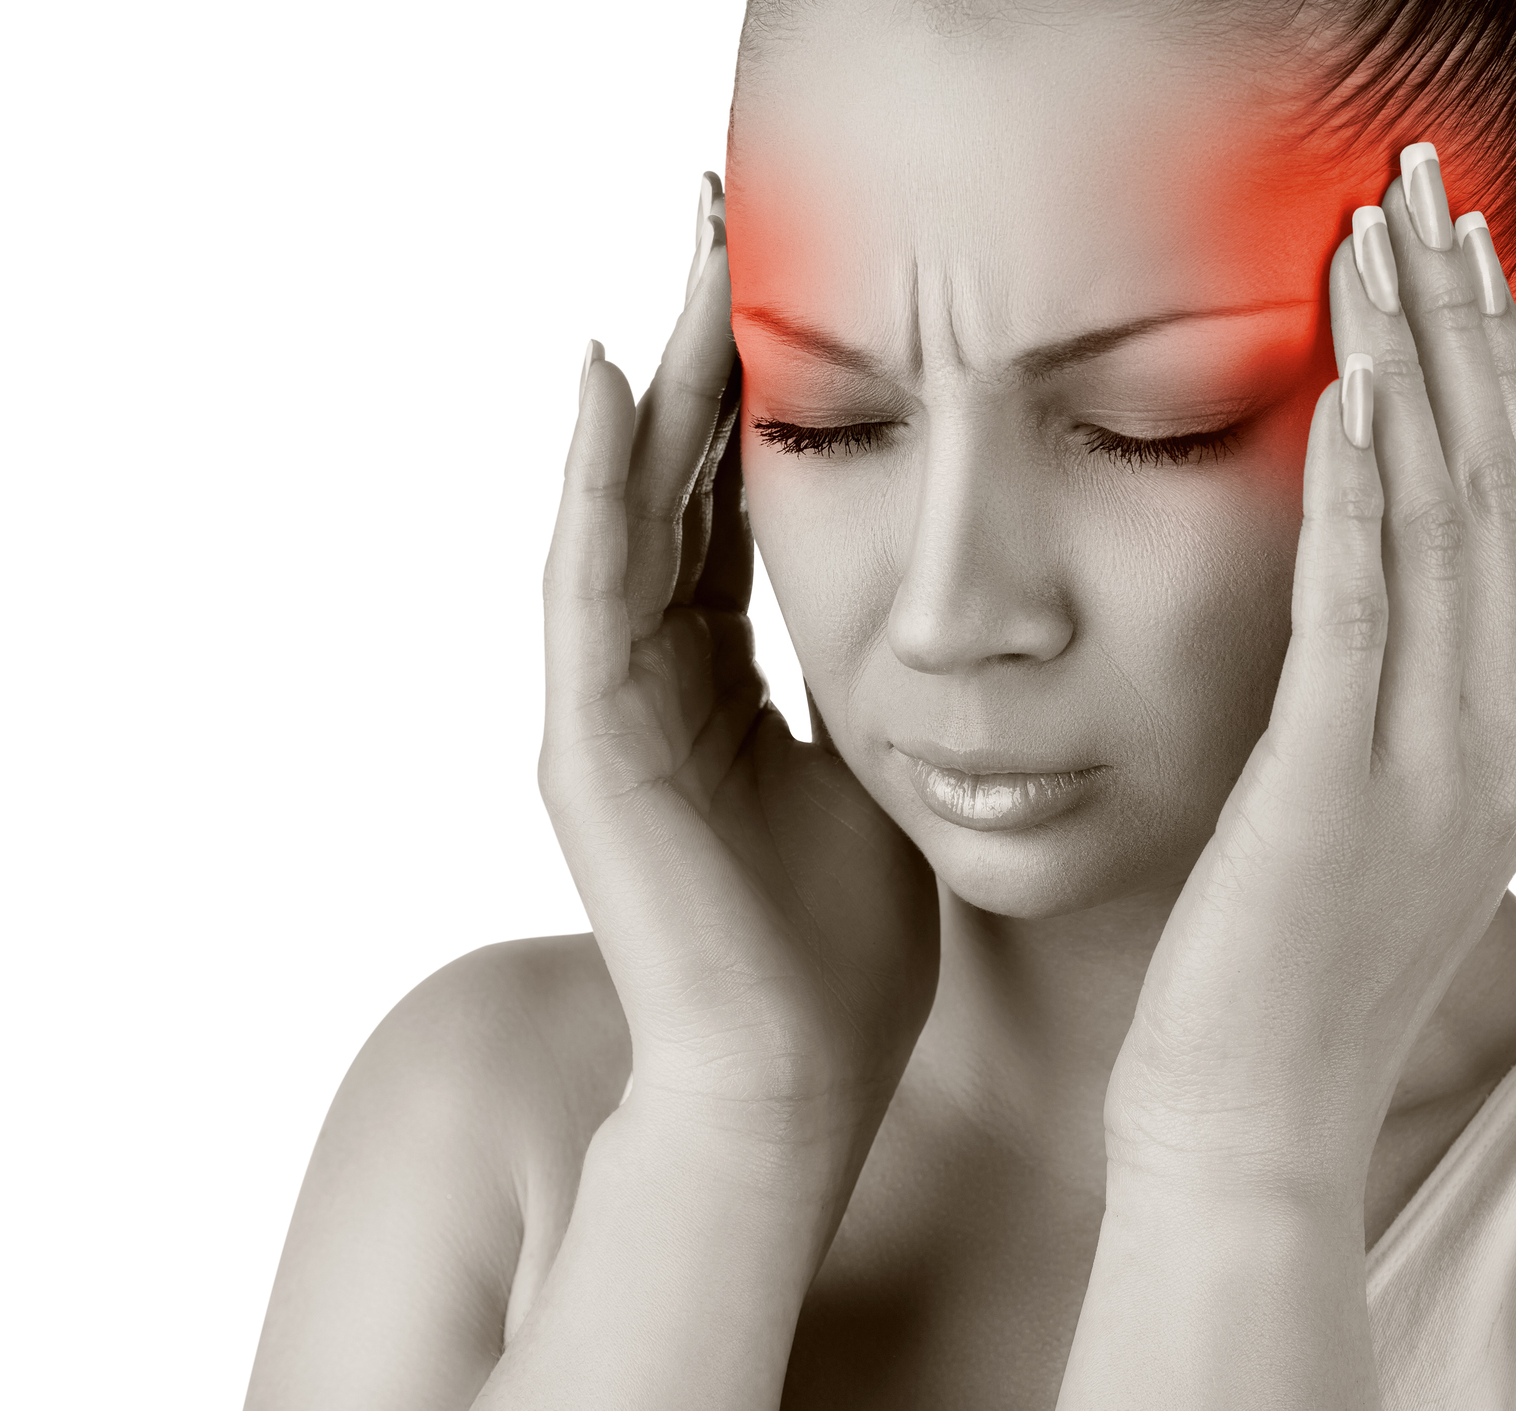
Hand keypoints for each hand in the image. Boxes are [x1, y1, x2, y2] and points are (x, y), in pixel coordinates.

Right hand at [542, 175, 937, 1160]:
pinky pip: (581, 589)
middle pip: (664, 483)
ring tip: (676, 265)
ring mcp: (603, 710)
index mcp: (715, 684)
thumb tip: (934, 605)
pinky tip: (607, 386)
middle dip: (694, 353)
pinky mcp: (582, 747)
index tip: (787, 285)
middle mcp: (647, 679)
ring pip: (615, 511)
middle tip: (718, 223)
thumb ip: (869, 680)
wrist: (793, 1082)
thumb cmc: (841, 948)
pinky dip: (588, 488)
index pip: (722, 509)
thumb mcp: (871, 772)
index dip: (750, 397)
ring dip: (645, 386)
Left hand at [1107, 152, 1515, 1183]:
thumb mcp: (1400, 817)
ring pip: (1438, 526)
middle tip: (1427, 195)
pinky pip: (1361, 611)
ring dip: (1407, 370)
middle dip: (1462, 331)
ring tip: (1375, 245)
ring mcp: (1441, 767)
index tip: (1457, 258)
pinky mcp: (1342, 789)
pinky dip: (1353, 495)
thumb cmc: (1292, 961)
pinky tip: (1336, 395)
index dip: (1495, 374)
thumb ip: (1464, 699)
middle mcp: (1511, 738)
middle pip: (1499, 488)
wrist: (1245, 1118)